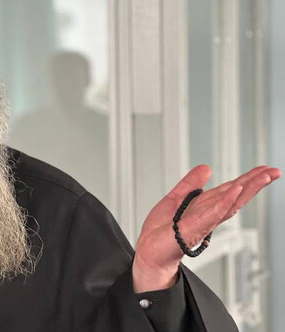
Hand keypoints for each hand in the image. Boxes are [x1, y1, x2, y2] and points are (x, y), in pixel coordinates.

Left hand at [132, 164, 280, 292]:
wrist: (149, 253)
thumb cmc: (161, 232)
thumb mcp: (175, 199)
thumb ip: (190, 184)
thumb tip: (206, 168)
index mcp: (205, 207)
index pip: (230, 190)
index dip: (248, 179)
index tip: (264, 169)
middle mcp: (208, 215)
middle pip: (236, 195)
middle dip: (255, 183)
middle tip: (275, 171)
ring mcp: (203, 222)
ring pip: (230, 203)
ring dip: (247, 189)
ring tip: (264, 177)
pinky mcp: (193, 228)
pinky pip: (212, 213)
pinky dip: (224, 202)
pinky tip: (235, 191)